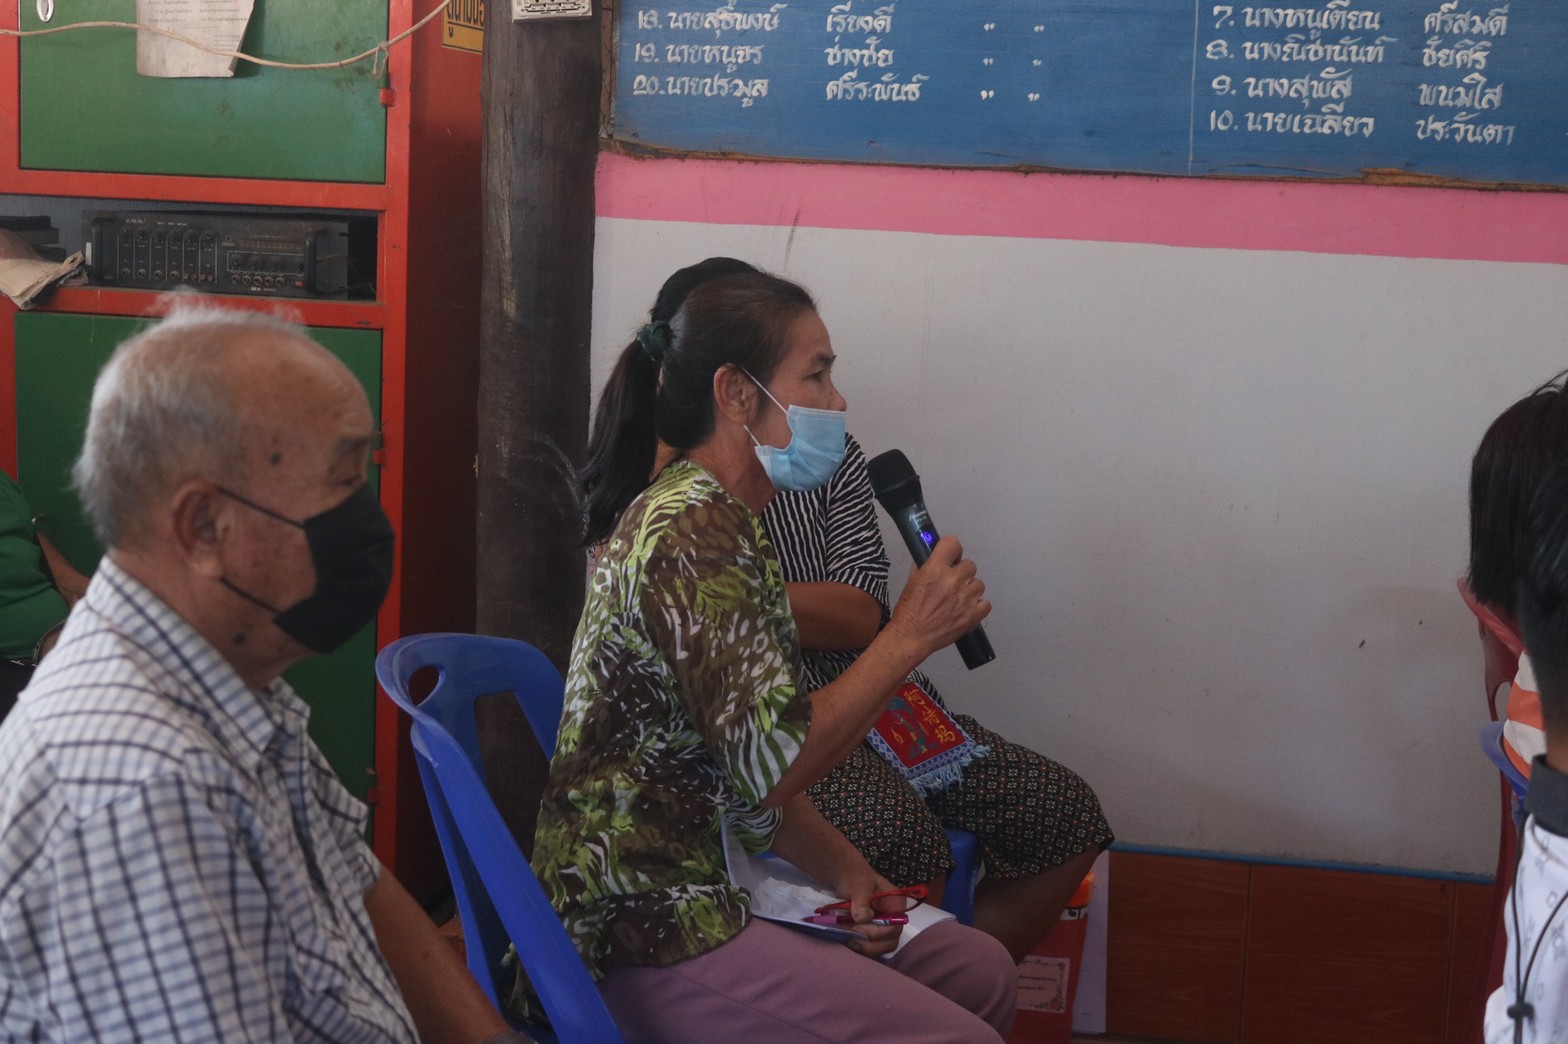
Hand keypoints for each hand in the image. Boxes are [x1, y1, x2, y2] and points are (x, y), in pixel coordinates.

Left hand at [833, 871, 904, 958]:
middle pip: (889, 942)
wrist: (845, 880)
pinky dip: (856, 946)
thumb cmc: (855, 878)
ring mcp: (883, 929)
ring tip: (845, 934)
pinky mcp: (872, 935)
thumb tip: (863, 918)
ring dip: (861, 945)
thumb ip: (862, 898)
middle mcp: (894, 919)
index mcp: (896, 905)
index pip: (894, 927)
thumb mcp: (858, 883)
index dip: (876, 932)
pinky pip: (869, 948)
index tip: (856, 924)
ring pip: (879, 948)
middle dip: (868, 941)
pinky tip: (845, 937)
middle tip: (848, 931)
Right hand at [885, 535, 989, 657]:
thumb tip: (932, 557)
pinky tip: (966, 608)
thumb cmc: (909, 613)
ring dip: (969, 589)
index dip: (952, 550)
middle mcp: (952, 581)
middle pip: (969, 565)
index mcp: (935, 570)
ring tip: (957, 599)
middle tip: (952, 582)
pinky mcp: (972, 615)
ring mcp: (965, 598)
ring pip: (979, 584)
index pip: (953, 544)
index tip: (951, 556)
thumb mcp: (912, 581)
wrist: (912, 636)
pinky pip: (986, 604)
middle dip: (961, 572)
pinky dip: (978, 606)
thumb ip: (925, 566)